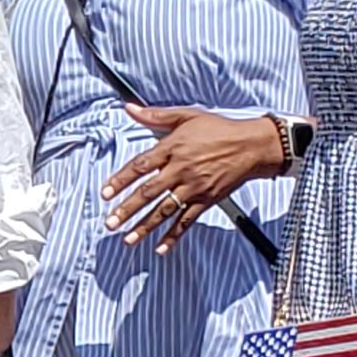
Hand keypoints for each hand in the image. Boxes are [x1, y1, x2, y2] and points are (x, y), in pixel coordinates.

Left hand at [103, 108, 281, 251]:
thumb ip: (155, 115)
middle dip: (127, 209)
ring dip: (145, 226)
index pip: (140, 165)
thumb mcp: (186, 115)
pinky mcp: (207, 200)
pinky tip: (161, 248)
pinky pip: (187, 221)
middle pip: (149, 192)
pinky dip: (174, 235)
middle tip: (110, 223)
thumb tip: (129, 108)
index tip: (105, 193)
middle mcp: (181, 169)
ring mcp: (194, 187)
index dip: (121, 180)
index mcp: (173, 147)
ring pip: (165, 210)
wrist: (252, 146)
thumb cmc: (219, 129)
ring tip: (128, 239)